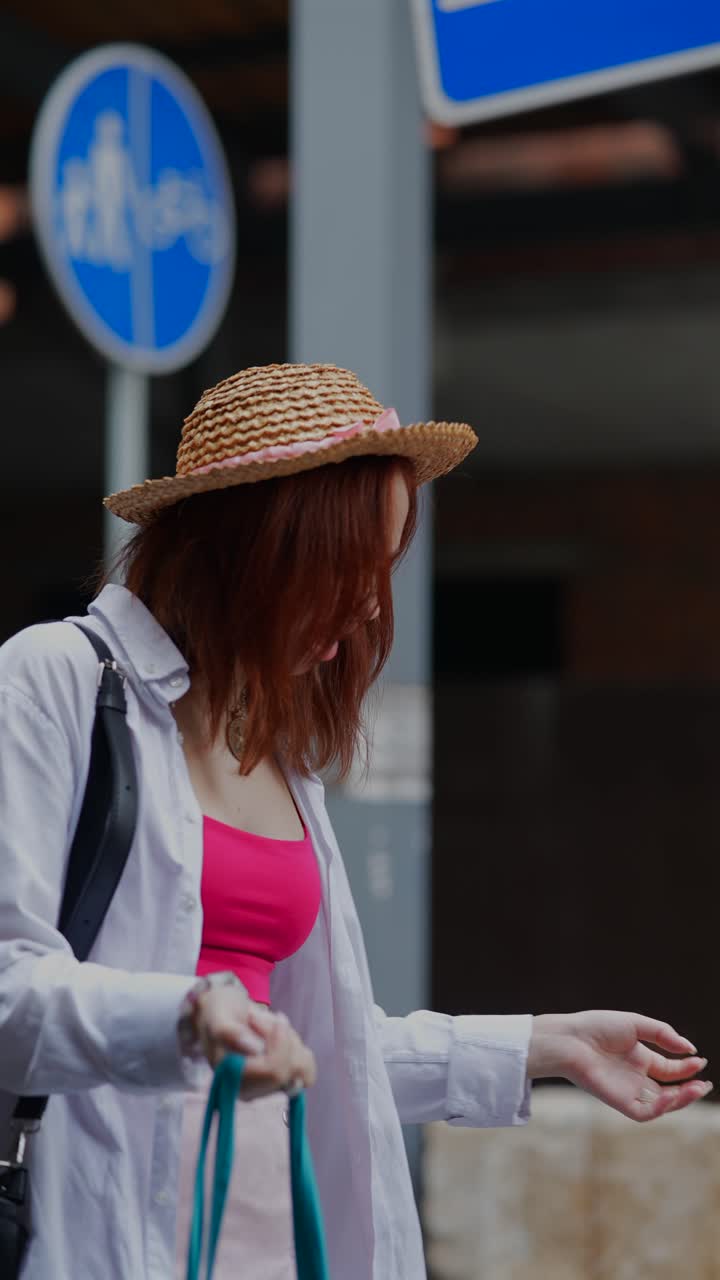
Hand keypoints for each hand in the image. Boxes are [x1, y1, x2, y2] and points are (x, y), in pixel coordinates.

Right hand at [193, 987, 316, 1100]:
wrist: (225, 1011)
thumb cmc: (219, 1013)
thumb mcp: (217, 1015)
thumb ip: (228, 1032)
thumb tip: (253, 1049)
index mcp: (234, 1081)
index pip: (274, 1071)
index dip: (277, 1042)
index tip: (256, 1017)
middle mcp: (254, 1089)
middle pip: (290, 1069)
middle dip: (281, 1037)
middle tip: (258, 1018)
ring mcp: (271, 1085)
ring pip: (302, 1067)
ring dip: (289, 1038)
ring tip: (266, 1025)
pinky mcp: (284, 1077)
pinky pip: (307, 1066)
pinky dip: (296, 1044)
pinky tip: (277, 1034)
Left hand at [528, 1010, 711, 1121]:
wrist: (570, 1039)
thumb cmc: (596, 1027)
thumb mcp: (635, 1024)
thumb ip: (662, 1034)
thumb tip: (690, 1048)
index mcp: (639, 1058)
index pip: (670, 1069)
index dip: (687, 1068)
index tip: (700, 1060)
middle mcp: (635, 1077)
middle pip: (670, 1089)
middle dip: (690, 1088)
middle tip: (705, 1083)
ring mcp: (628, 1091)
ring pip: (662, 1104)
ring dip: (682, 1099)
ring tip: (697, 1088)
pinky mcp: (619, 1102)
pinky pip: (645, 1112)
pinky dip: (661, 1108)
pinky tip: (672, 1095)